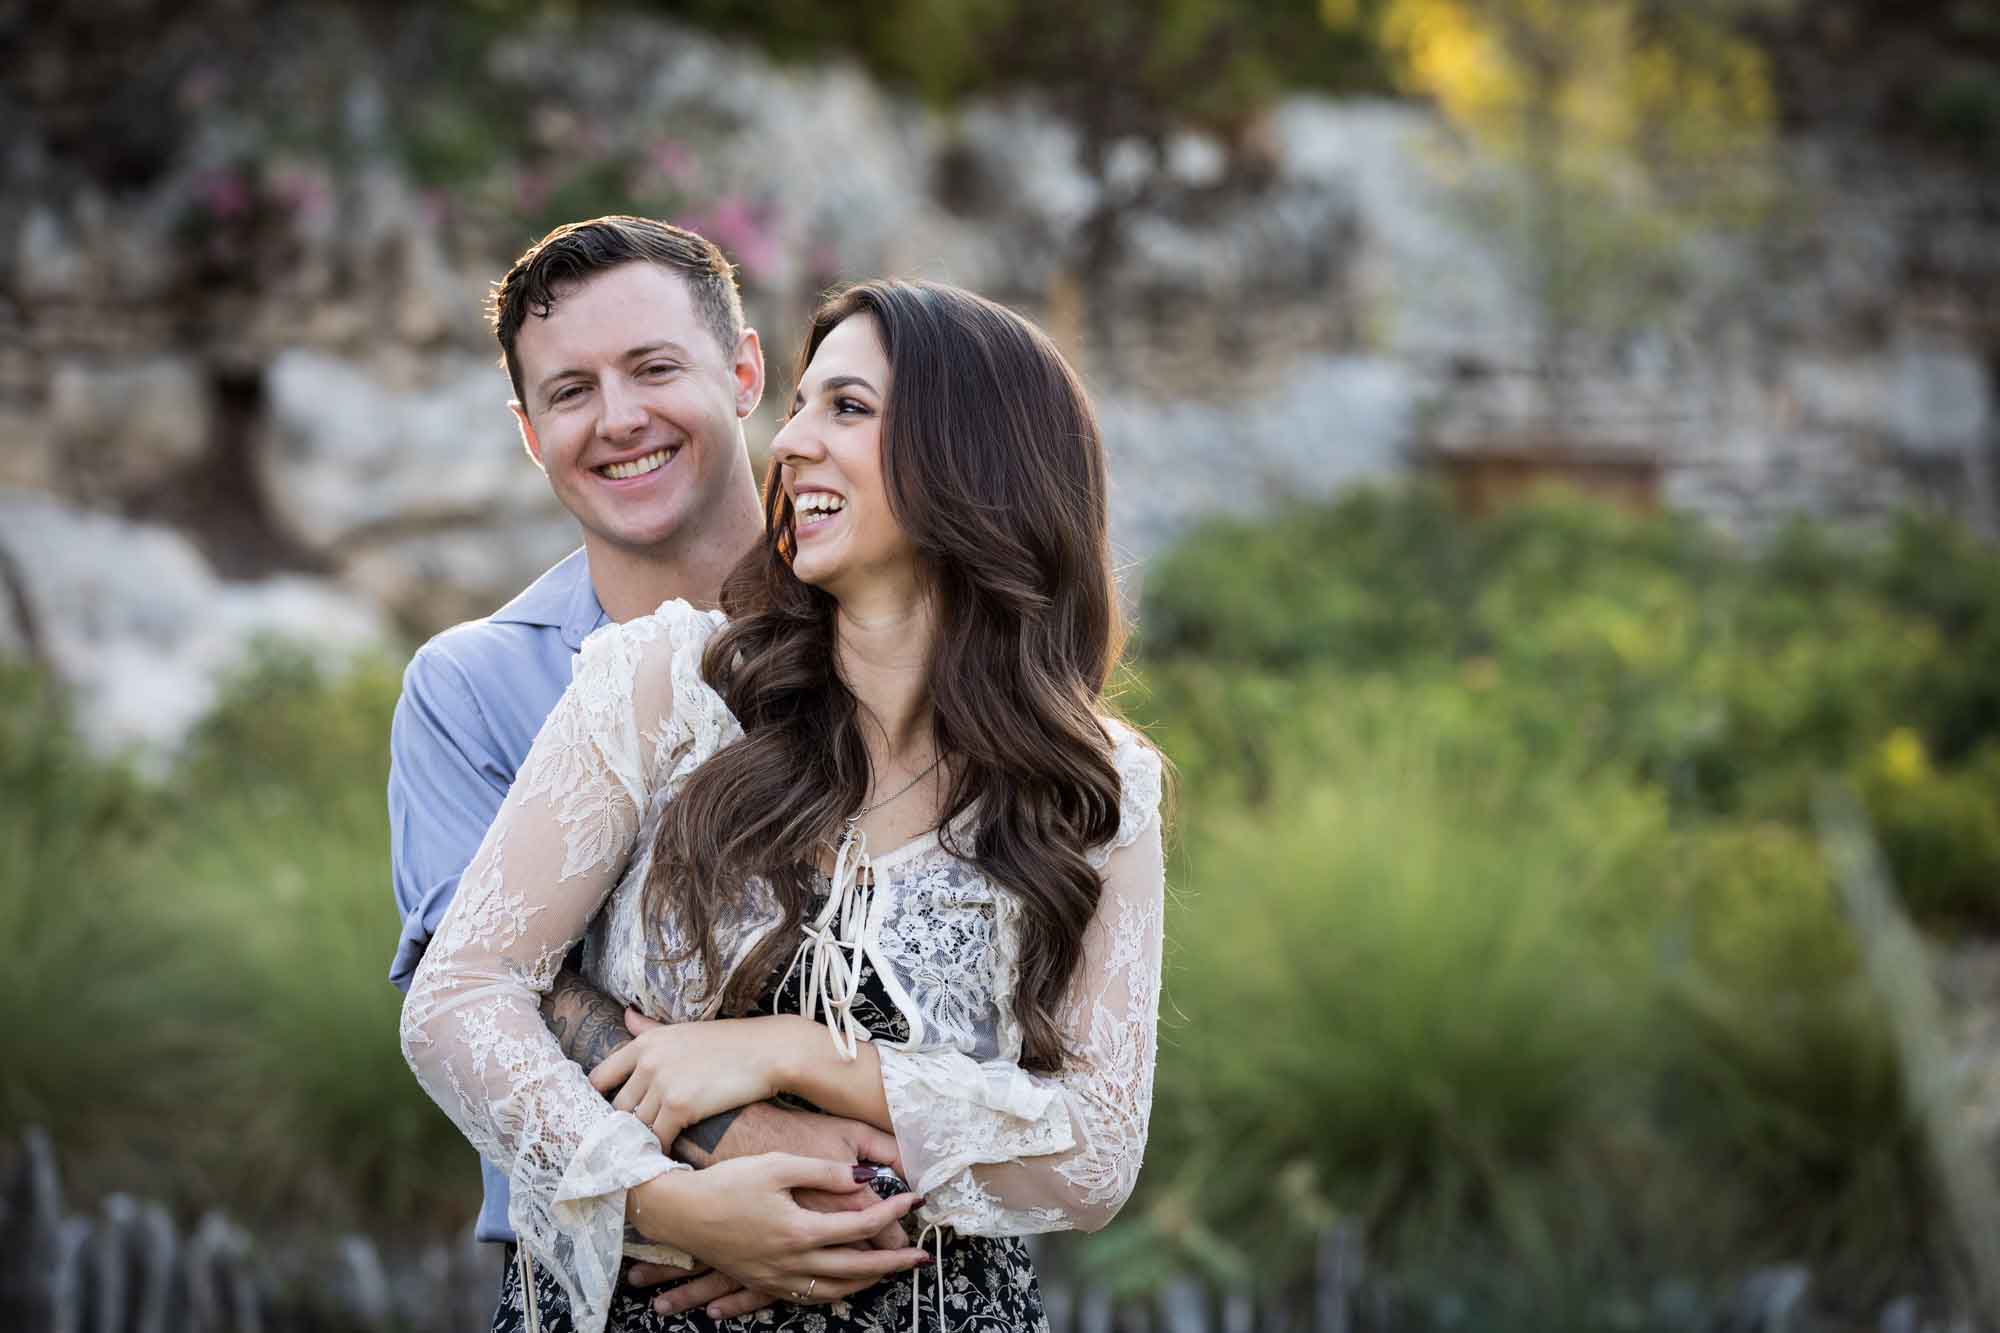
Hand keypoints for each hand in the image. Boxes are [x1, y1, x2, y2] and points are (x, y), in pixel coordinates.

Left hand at [589, 1012, 789, 1145]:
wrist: (768, 1052)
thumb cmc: (730, 1042)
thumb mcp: (684, 1030)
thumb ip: (650, 1028)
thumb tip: (626, 1015)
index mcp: (645, 1042)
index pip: (601, 1078)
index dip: (602, 1100)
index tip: (613, 1115)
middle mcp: (648, 1061)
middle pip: (618, 1107)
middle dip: (625, 1126)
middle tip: (634, 1141)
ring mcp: (662, 1083)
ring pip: (636, 1125)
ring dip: (643, 1140)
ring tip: (650, 1152)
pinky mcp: (680, 1106)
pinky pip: (658, 1138)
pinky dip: (661, 1149)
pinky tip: (669, 1154)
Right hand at [628, 1156, 929, 1315]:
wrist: (681, 1211)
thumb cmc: (728, 1181)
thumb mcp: (777, 1165)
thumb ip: (825, 1172)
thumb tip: (866, 1177)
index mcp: (800, 1231)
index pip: (862, 1225)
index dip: (894, 1213)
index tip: (917, 1200)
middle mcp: (793, 1262)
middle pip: (857, 1268)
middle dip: (895, 1263)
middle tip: (922, 1257)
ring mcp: (777, 1277)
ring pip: (835, 1290)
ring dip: (868, 1282)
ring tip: (891, 1272)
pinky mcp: (763, 1282)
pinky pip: (808, 1297)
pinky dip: (835, 1294)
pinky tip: (845, 1285)